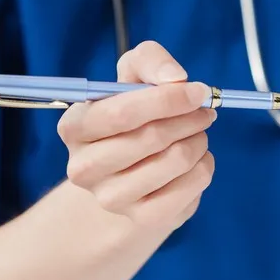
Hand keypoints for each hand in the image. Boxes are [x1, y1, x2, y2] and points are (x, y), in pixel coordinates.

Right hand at [58, 40, 216, 229]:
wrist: (130, 173)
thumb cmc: (132, 116)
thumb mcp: (133, 76)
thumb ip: (151, 61)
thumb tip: (175, 78)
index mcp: (75, 127)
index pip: (121, 113)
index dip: (167, 99)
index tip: (197, 92)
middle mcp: (84, 166)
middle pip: (151, 138)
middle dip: (189, 119)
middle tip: (205, 113)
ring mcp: (111, 197)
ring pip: (175, 161)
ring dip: (198, 141)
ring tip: (197, 135)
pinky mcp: (141, 218)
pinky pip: (190, 188)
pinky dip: (204, 168)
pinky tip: (196, 161)